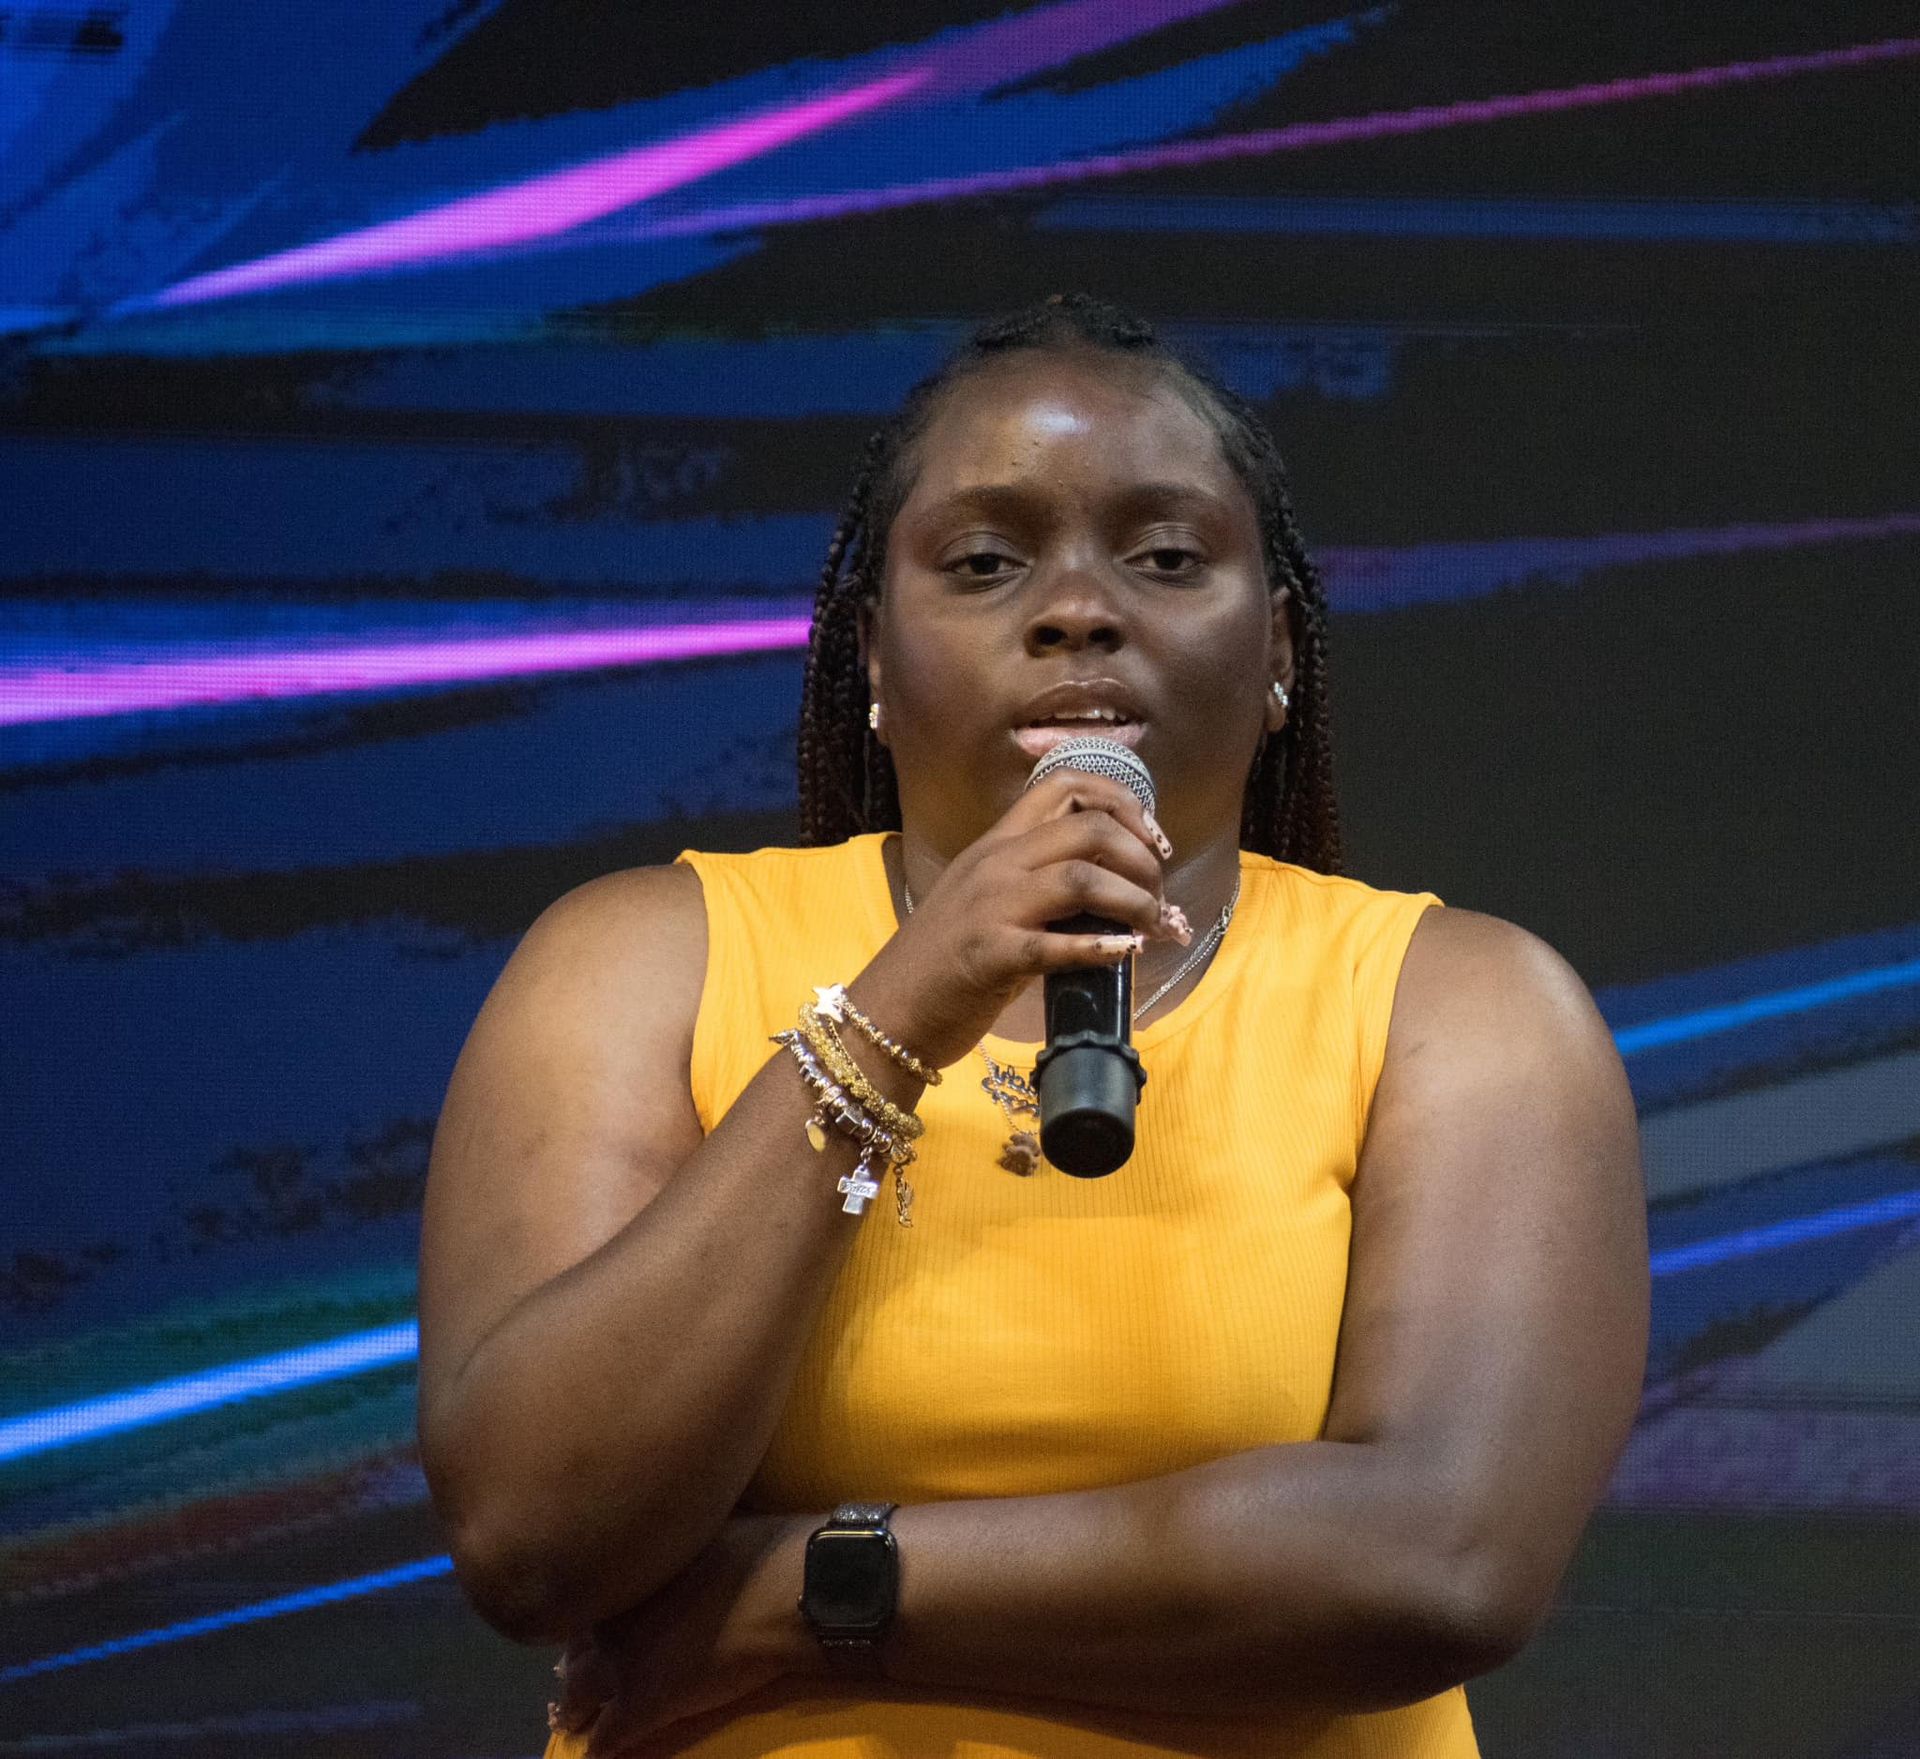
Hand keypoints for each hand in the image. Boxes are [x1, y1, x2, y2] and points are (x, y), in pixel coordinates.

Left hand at [548, 1511, 813, 1755]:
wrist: (781, 1593)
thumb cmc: (758, 1547)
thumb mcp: (706, 1524)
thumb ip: (676, 1540)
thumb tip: (676, 1528)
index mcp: (625, 1572)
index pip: (586, 1599)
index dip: (589, 1621)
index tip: (589, 1632)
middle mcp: (611, 1616)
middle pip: (573, 1650)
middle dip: (572, 1670)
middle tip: (569, 1684)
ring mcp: (623, 1663)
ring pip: (577, 1696)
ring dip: (573, 1710)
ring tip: (569, 1722)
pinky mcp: (645, 1704)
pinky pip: (608, 1737)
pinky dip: (600, 1750)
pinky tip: (597, 1757)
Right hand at [853, 770, 1177, 1069]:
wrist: (889, 1010)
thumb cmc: (944, 960)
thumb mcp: (987, 899)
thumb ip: (1037, 882)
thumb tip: (1114, 889)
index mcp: (996, 843)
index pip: (1065, 784)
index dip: (1123, 803)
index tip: (1152, 841)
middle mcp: (995, 863)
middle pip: (1090, 828)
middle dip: (1143, 859)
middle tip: (1158, 897)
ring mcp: (991, 907)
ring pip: (1083, 878)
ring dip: (1134, 901)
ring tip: (1152, 927)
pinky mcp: (990, 955)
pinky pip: (1057, 943)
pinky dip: (1100, 947)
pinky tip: (1125, 954)